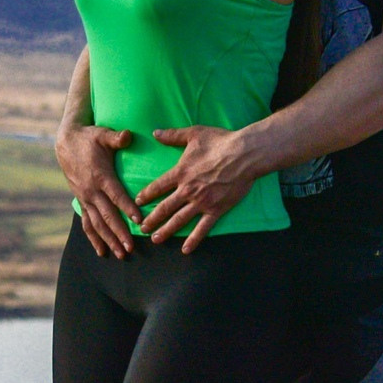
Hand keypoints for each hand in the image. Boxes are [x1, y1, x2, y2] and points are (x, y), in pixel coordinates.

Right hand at [57, 120, 137, 256]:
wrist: (66, 142)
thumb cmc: (89, 137)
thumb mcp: (103, 134)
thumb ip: (117, 138)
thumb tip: (128, 135)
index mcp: (101, 176)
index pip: (116, 195)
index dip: (127, 207)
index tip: (139, 221)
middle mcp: (92, 191)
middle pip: (108, 215)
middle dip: (119, 232)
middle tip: (131, 247)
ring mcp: (85, 198)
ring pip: (98, 224)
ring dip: (109, 240)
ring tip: (121, 254)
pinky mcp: (82, 201)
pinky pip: (88, 223)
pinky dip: (94, 238)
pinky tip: (102, 252)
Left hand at [136, 125, 266, 249]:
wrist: (245, 154)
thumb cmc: (221, 141)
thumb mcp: (194, 134)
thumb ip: (173, 135)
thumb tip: (155, 132)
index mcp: (181, 172)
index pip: (158, 186)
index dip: (146, 195)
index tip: (137, 202)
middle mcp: (188, 190)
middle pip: (165, 208)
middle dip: (151, 219)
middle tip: (142, 228)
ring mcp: (202, 202)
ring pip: (179, 220)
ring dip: (165, 231)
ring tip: (155, 239)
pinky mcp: (216, 210)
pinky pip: (202, 228)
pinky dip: (193, 240)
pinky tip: (185, 249)